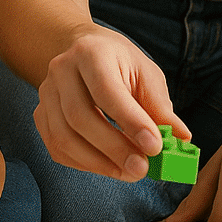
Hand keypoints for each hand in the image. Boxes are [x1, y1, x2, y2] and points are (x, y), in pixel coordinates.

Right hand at [34, 24, 189, 180]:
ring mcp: (46, 94)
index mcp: (92, 53)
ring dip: (99, 162)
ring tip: (130, 172)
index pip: (107, 90)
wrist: (83, 49)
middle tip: (142, 168)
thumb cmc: (120, 63)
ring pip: (64, 137)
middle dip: (114, 148)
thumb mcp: (145, 74)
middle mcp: (62, 70)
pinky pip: (57, 148)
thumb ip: (160, 107)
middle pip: (80, 117)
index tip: (154, 147)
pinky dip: (84, 163)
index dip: (130, 121)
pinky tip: (109, 166)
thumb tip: (181, 140)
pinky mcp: (40, 115)